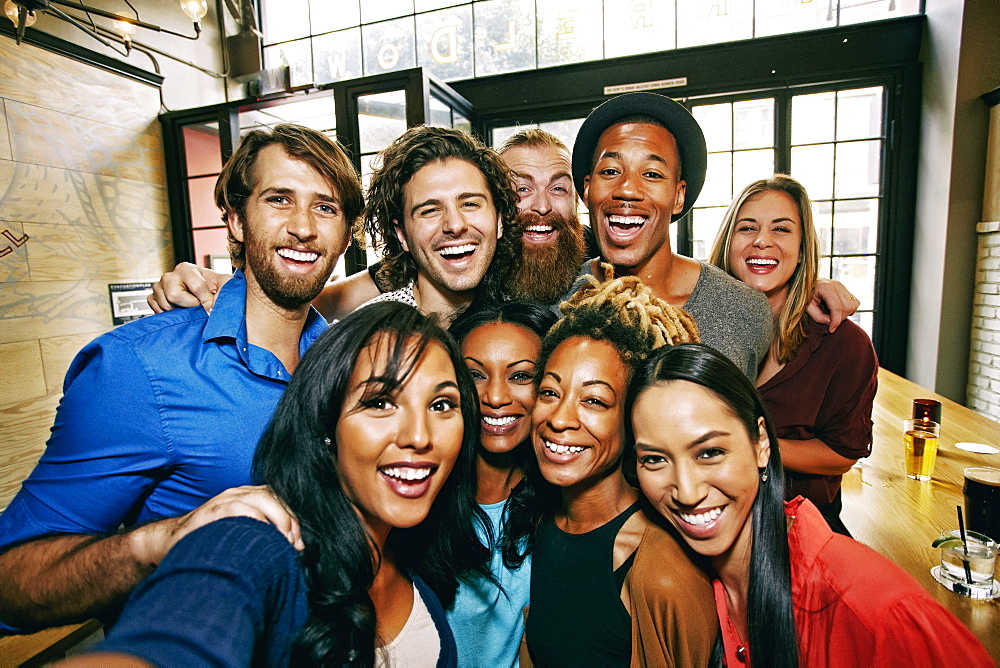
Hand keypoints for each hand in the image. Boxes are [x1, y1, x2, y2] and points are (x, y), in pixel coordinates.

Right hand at [130, 485, 302, 565]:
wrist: (171, 542)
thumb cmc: (209, 540)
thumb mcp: (240, 534)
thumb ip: (264, 535)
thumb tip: (294, 548)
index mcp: (248, 497)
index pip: (279, 499)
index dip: (292, 519)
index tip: (298, 543)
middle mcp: (238, 493)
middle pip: (273, 497)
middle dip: (288, 520)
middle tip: (292, 545)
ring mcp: (224, 499)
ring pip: (260, 498)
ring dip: (277, 518)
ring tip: (282, 541)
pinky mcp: (211, 510)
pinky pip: (237, 507)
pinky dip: (253, 518)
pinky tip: (260, 534)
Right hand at [147, 263, 229, 313]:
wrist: (206, 294)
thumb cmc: (215, 288)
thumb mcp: (224, 284)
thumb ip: (222, 291)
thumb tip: (209, 309)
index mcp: (186, 268)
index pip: (195, 287)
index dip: (205, 300)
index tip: (210, 304)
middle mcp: (169, 276)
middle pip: (173, 295)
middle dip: (189, 305)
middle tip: (197, 304)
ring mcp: (159, 287)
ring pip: (165, 305)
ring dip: (180, 311)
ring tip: (188, 306)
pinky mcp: (153, 298)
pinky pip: (156, 309)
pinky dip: (169, 314)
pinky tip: (179, 309)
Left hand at [807, 278, 859, 332]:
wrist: (804, 283)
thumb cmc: (804, 294)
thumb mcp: (806, 306)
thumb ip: (817, 315)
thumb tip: (830, 322)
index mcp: (826, 287)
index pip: (837, 307)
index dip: (835, 321)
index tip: (831, 330)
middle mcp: (837, 285)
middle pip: (847, 307)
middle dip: (840, 318)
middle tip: (829, 322)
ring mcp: (842, 286)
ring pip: (853, 305)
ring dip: (846, 315)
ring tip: (833, 317)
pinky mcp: (845, 289)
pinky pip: (854, 302)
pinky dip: (849, 310)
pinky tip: (839, 312)